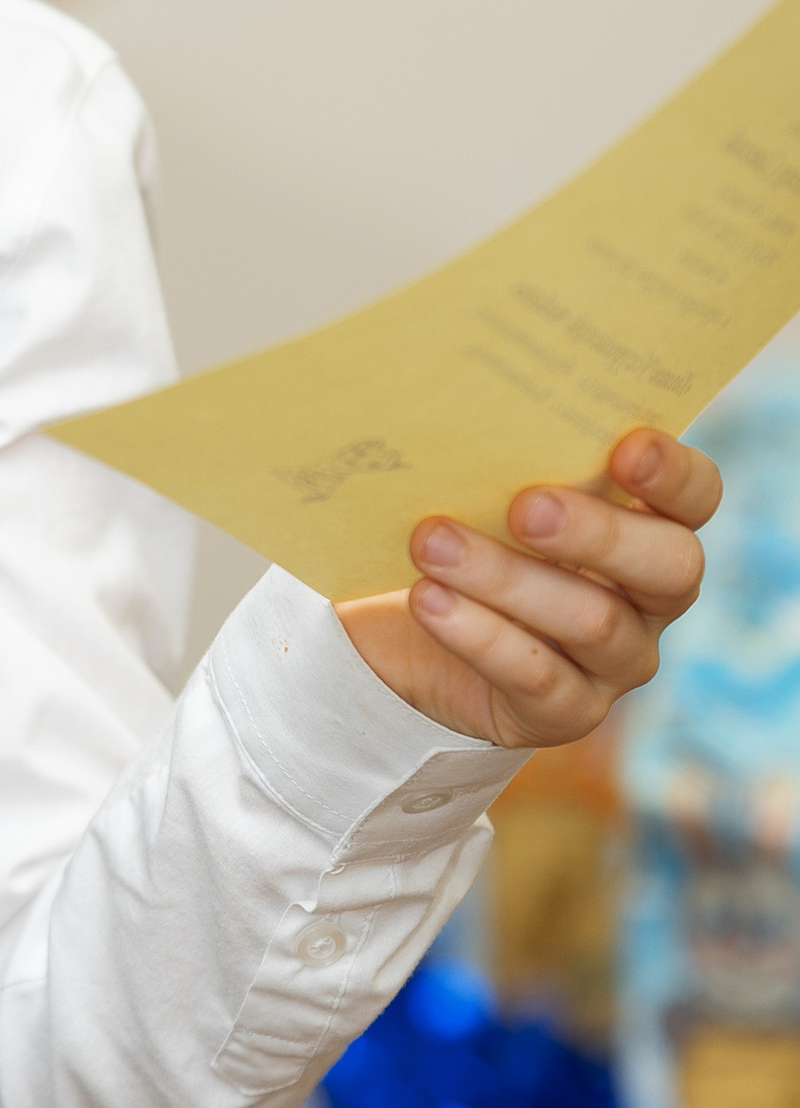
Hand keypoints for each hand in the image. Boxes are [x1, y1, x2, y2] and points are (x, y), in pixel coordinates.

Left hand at [338, 425, 720, 750]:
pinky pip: (537, 676)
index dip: (674, 475)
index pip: (697, 498)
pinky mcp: (566, 712)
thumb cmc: (465, 532)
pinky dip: (479, 635)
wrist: (410, 629)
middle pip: (669, 566)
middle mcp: (651, 598)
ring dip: (508, 579)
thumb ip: (507, 455)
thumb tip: (469, 395)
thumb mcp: (487, 490)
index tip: (626, 448)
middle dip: (598, 533)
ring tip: (432, 543)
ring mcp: (618, 662)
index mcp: (650, 526)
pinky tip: (429, 599)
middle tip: (526, 507)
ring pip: (592, 622)